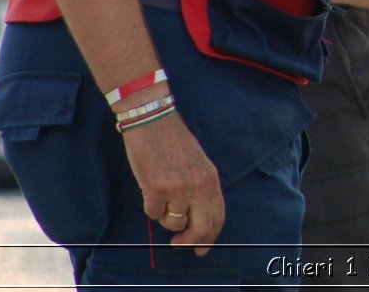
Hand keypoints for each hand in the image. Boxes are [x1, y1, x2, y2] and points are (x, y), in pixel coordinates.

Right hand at [122, 113, 224, 253]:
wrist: (153, 120)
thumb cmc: (174, 142)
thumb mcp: (198, 164)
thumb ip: (201, 188)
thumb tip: (197, 220)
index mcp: (211, 179)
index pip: (218, 216)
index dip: (210, 237)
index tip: (202, 248)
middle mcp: (198, 185)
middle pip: (201, 228)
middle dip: (190, 242)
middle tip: (179, 245)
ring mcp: (178, 188)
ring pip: (173, 223)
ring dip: (166, 218)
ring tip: (162, 198)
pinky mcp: (155, 188)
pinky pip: (153, 214)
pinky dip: (150, 207)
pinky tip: (150, 189)